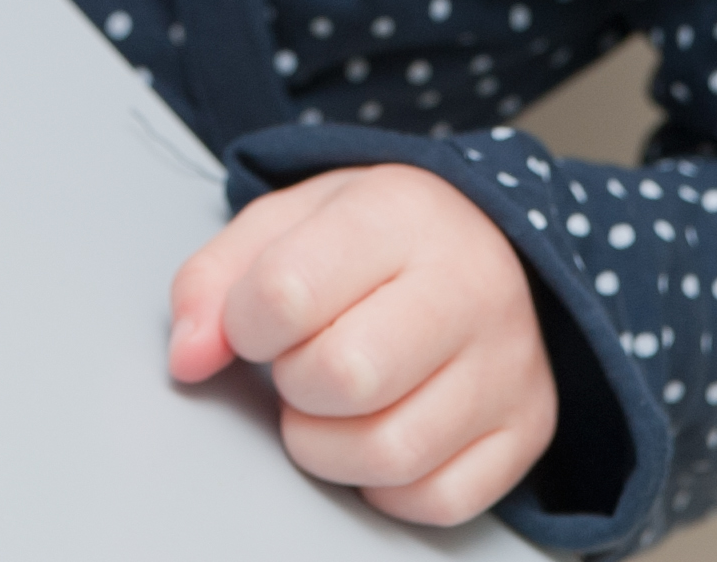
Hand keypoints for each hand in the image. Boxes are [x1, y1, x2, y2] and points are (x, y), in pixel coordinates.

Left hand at [167, 164, 558, 526]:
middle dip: (294, 386)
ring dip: (328, 447)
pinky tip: (379, 432)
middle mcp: (470, 286)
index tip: (256, 322)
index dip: (244, 323)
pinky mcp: (529, 427)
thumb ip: (216, 279)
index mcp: (399, 216)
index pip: (288, 291)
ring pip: (390, 453)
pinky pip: (438, 499)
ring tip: (330, 405)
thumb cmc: (377, 238)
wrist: (491, 238)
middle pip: (345, 378)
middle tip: (299, 364)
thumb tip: (188, 357)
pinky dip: (386, 487)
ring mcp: (509, 363)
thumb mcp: (287, 222)